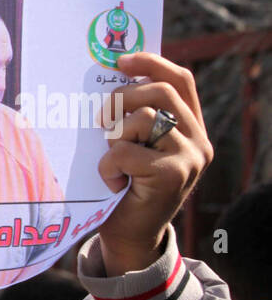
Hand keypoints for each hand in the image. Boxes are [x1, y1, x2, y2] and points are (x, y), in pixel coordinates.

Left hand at [97, 53, 212, 276]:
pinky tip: (113, 182)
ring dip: (114, 137)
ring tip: (112, 159)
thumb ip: (133, 119)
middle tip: (101, 120)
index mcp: (190, 127)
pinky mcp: (173, 175)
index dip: (151, 63)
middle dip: (122, 98)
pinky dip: (108, 165)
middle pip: (160, 92)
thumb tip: (109, 81)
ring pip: (142, 119)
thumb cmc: (123, 190)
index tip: (120, 61)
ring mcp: (190, 157)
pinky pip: (127, 151)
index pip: (179, 80)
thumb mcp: (131, 147)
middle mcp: (198, 140)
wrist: (130, 238)